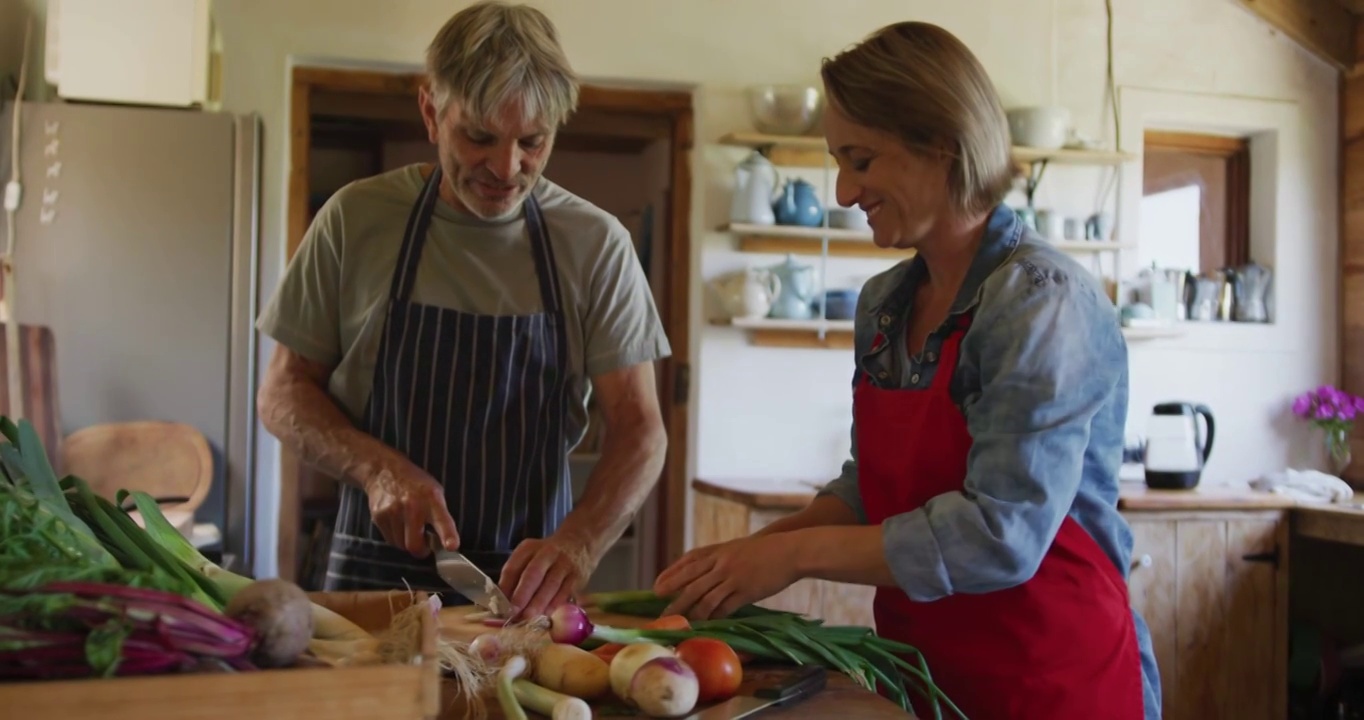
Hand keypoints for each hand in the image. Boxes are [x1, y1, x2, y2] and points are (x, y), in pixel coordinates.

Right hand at [363, 459, 459, 556]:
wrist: (384, 470)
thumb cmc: (415, 484)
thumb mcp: (435, 492)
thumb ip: (440, 515)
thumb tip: (444, 543)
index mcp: (432, 499)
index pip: (442, 520)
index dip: (448, 535)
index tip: (452, 546)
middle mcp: (412, 506)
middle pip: (414, 545)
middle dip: (421, 551)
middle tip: (425, 546)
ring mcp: (393, 511)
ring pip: (401, 545)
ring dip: (406, 542)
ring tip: (409, 527)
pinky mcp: (378, 516)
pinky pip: (389, 539)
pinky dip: (396, 537)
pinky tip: (398, 523)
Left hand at [498, 531, 594, 620]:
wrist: (579, 544)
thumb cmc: (547, 557)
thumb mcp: (529, 557)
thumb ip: (515, 576)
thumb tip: (503, 603)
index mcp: (529, 549)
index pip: (513, 567)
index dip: (506, 587)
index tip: (500, 605)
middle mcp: (547, 553)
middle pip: (533, 573)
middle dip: (523, 594)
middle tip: (514, 612)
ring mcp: (564, 564)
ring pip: (551, 584)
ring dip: (539, 603)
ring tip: (528, 618)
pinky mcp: (577, 576)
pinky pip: (565, 592)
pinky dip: (555, 605)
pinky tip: (546, 615)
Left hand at [652, 534, 798, 619]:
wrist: (788, 550)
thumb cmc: (762, 550)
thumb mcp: (735, 548)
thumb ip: (717, 558)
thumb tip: (699, 573)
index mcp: (717, 551)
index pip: (687, 562)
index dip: (670, 574)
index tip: (657, 586)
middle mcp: (721, 563)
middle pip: (691, 582)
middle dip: (673, 597)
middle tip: (660, 609)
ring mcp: (733, 577)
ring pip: (705, 598)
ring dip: (691, 613)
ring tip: (681, 623)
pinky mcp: (746, 592)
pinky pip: (725, 607)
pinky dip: (714, 617)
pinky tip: (707, 624)